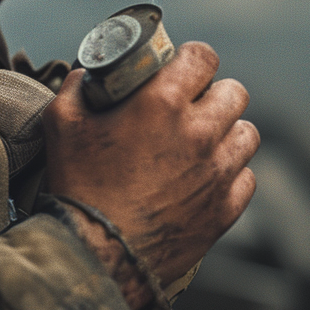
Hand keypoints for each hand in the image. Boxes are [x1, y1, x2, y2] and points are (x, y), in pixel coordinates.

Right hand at [41, 42, 258, 293]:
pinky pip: (246, 177)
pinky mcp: (225, 209)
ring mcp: (218, 173)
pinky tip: (204, 173)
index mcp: (163, 104)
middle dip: (212, 90)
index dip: (191, 56)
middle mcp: (200, 133)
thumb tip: (84, 74)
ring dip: (227, 129)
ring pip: (247, 133)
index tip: (177, 64)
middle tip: (188, 102)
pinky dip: (230, 170)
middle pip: (234, 92)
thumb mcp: (62, 122)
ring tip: (201, 137)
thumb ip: (75, 87)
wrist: (98, 253)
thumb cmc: (80, 185)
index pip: (203, 57)